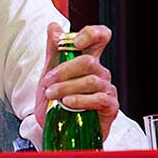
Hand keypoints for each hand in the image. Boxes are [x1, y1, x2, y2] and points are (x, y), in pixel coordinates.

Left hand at [35, 22, 119, 139]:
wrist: (59, 131)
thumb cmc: (57, 102)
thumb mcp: (50, 74)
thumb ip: (53, 50)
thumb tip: (54, 26)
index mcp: (88, 61)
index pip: (101, 36)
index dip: (91, 34)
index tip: (75, 43)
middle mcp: (100, 72)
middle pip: (88, 61)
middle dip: (64, 71)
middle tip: (47, 82)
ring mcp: (107, 89)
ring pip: (90, 80)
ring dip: (66, 87)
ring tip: (52, 95)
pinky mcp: (110, 107)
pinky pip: (99, 99)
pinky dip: (80, 100)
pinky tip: (68, 104)